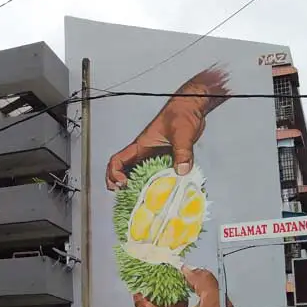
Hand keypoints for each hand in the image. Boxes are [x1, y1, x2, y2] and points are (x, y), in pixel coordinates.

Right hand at [106, 66, 229, 189]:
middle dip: (120, 185)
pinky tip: (161, 192)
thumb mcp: (181, 133)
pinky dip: (155, 185)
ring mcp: (154, 157)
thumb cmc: (182, 113)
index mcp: (141, 146)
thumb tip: (181, 170)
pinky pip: (156, 174)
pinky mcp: (165, 159)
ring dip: (137, 187)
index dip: (114, 173)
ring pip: (139, 175)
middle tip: (125, 196)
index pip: (118, 160)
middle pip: (124, 171)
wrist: (192, 107)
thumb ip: (182, 152)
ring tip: (139, 199)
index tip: (122, 183)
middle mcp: (145, 153)